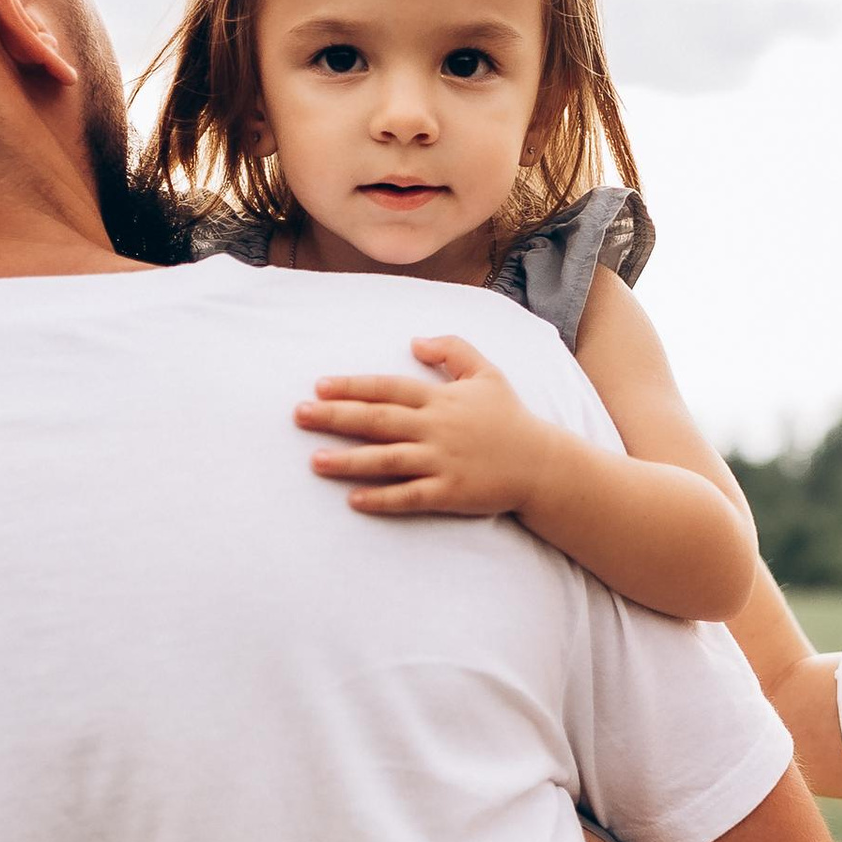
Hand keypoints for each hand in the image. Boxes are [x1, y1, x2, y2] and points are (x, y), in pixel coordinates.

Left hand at [293, 334, 550, 517]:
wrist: (542, 464)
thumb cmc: (510, 418)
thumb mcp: (487, 373)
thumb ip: (452, 350)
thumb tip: (414, 341)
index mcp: (441, 399)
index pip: (388, 388)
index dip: (353, 386)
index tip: (319, 386)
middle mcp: (436, 428)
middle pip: (378, 420)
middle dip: (335, 416)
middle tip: (299, 415)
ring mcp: (442, 461)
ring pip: (387, 459)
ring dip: (348, 460)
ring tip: (314, 461)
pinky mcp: (449, 492)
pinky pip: (409, 496)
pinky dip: (381, 498)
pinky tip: (353, 500)